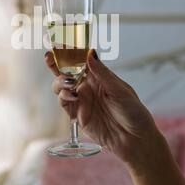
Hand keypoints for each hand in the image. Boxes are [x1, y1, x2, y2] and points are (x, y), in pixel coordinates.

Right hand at [45, 49, 161, 167]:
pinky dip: (64, 96)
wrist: (135, 140)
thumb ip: (102, 73)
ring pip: (61, 86)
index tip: (60, 44)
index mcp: (99, 77)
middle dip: (55, 64)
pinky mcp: (77, 115)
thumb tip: (90, 53)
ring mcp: (81, 100)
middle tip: (49, 57)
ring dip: (59, 81)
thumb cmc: (133, 112)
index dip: (69, 52)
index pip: (81, 61)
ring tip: (68, 82)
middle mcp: (88, 86)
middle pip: (66, 72)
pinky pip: (64, 103)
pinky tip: (72, 95)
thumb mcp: (120, 90)